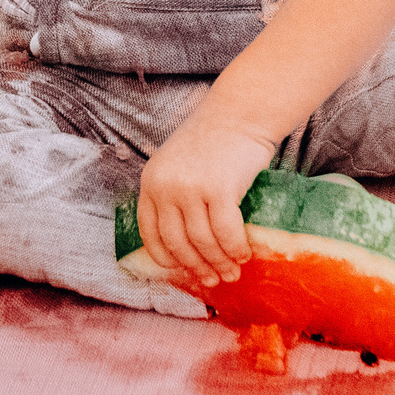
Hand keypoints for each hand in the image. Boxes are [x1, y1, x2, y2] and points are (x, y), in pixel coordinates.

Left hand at [137, 115, 277, 287]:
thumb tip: (187, 247)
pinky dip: (236, 249)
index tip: (182, 270)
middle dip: (197, 267)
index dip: (166, 257)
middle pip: (177, 243)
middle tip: (213, 280)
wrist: (240, 114)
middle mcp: (165, 186)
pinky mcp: (218, 190)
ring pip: (202, 242)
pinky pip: (226, 233)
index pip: (150, 232)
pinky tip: (244, 255)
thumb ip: (175, 197)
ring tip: (233, 273)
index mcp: (151, 182)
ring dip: (220, 263)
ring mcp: (190, 188)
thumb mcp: (179, 165)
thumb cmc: (214, 141)